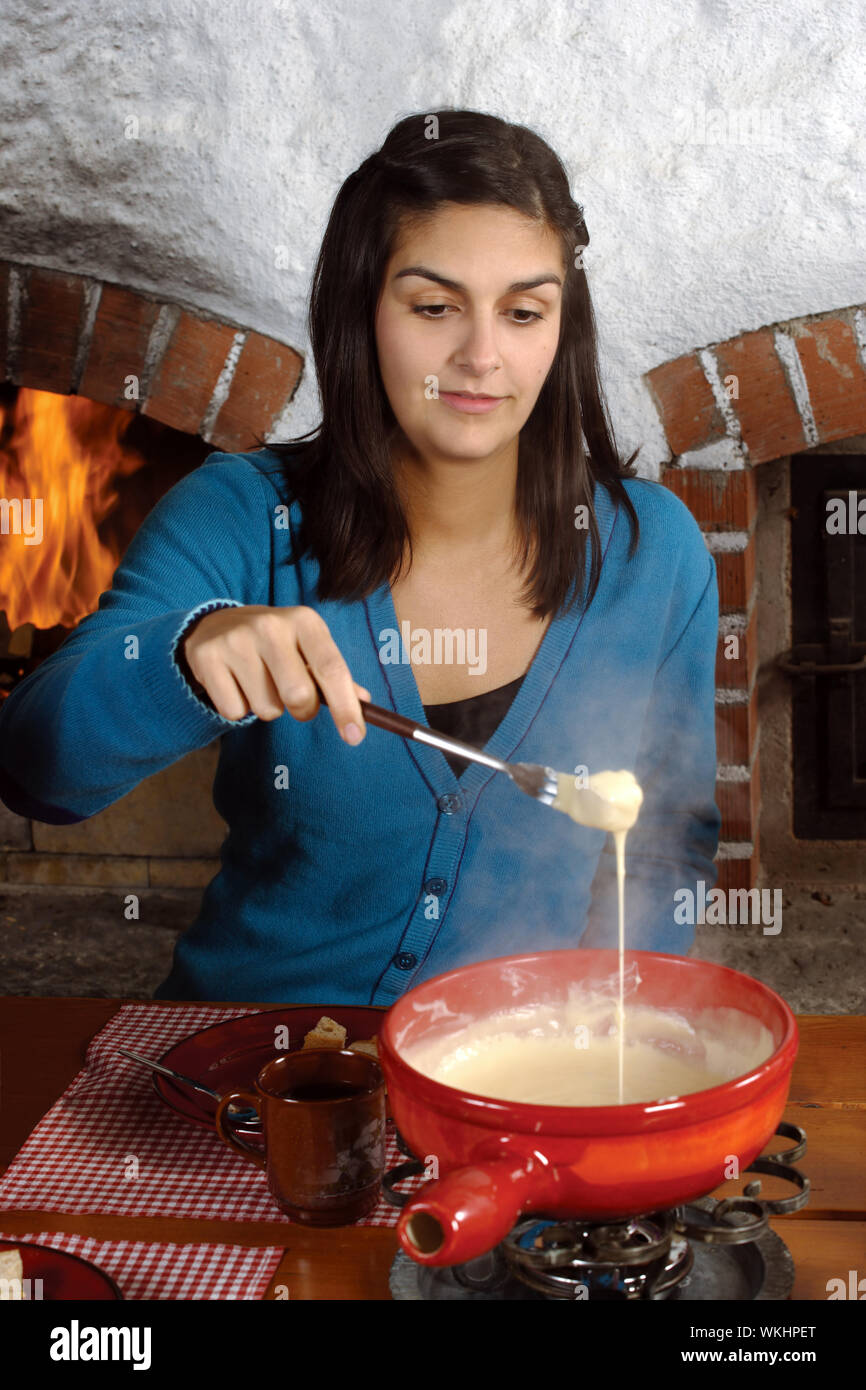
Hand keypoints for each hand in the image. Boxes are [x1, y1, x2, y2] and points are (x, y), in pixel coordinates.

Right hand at [183, 605, 370, 743]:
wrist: (217, 624)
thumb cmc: (275, 643)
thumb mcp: (307, 646)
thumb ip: (333, 674)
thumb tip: (365, 703)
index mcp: (304, 620)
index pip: (331, 669)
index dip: (345, 707)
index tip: (355, 737)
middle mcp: (270, 625)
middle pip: (299, 695)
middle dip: (302, 710)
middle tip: (294, 699)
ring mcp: (236, 639)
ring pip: (266, 709)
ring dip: (267, 708)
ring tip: (258, 683)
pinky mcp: (207, 657)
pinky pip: (234, 711)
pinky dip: (238, 708)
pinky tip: (235, 684)